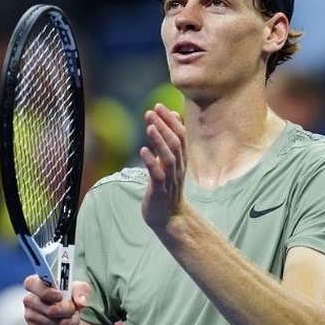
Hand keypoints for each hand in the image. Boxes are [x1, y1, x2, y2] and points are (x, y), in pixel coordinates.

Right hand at [22, 275, 90, 324]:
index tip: (60, 296)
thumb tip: (81, 302)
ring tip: (74, 319)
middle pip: (52, 310)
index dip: (46, 291)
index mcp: (36, 283)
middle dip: (70, 311)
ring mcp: (29, 316)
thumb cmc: (67, 298)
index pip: (31, 283)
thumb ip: (81, 290)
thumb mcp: (77, 289)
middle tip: (75, 310)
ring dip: (72, 323)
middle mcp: (29, 299)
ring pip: (58, 324)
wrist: (59, 320)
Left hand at [139, 103, 186, 231]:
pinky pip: (157, 175)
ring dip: (160, 141)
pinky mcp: (160, 191)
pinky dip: (151, 162)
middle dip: (165, 126)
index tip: (159, 106)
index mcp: (181, 160)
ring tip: (150, 127)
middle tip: (152, 111)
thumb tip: (171, 116)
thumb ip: (169, 140)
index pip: (181, 135)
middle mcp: (178, 168)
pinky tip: (143, 151)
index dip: (170, 120)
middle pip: (176, 143)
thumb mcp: (169, 162)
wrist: (169, 218)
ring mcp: (170, 179)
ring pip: (169, 157)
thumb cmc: (166, 187)